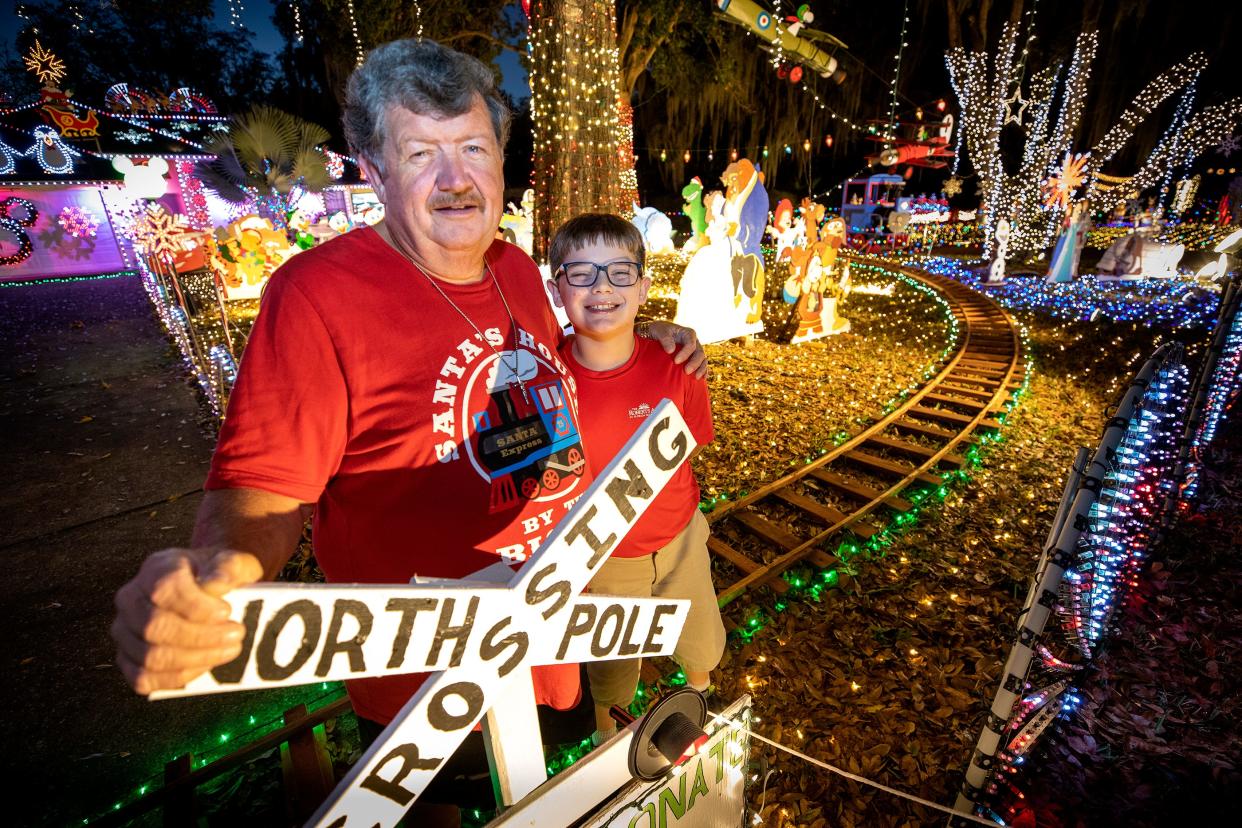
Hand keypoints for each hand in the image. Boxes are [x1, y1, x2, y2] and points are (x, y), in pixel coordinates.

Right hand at [112, 547, 262, 694]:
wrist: (207, 587)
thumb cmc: (218, 576)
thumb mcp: (232, 562)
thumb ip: (228, 568)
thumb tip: (216, 584)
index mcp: (155, 569)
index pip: (164, 590)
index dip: (196, 607)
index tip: (227, 612)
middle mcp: (131, 598)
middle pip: (154, 626)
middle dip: (200, 637)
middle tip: (235, 635)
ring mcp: (125, 630)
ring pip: (150, 656)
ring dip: (194, 659)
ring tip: (228, 650)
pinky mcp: (128, 658)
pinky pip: (143, 678)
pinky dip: (176, 677)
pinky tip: (204, 665)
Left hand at [647, 320, 707, 378]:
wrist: (656, 336)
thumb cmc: (658, 331)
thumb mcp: (659, 331)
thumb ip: (665, 339)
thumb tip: (671, 350)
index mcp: (688, 333)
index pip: (691, 344)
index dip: (685, 353)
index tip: (676, 361)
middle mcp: (694, 342)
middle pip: (699, 353)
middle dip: (694, 363)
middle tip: (686, 371)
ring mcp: (695, 351)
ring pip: (703, 360)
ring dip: (701, 369)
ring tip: (696, 377)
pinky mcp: (693, 359)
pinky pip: (702, 365)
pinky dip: (703, 371)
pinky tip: (702, 378)